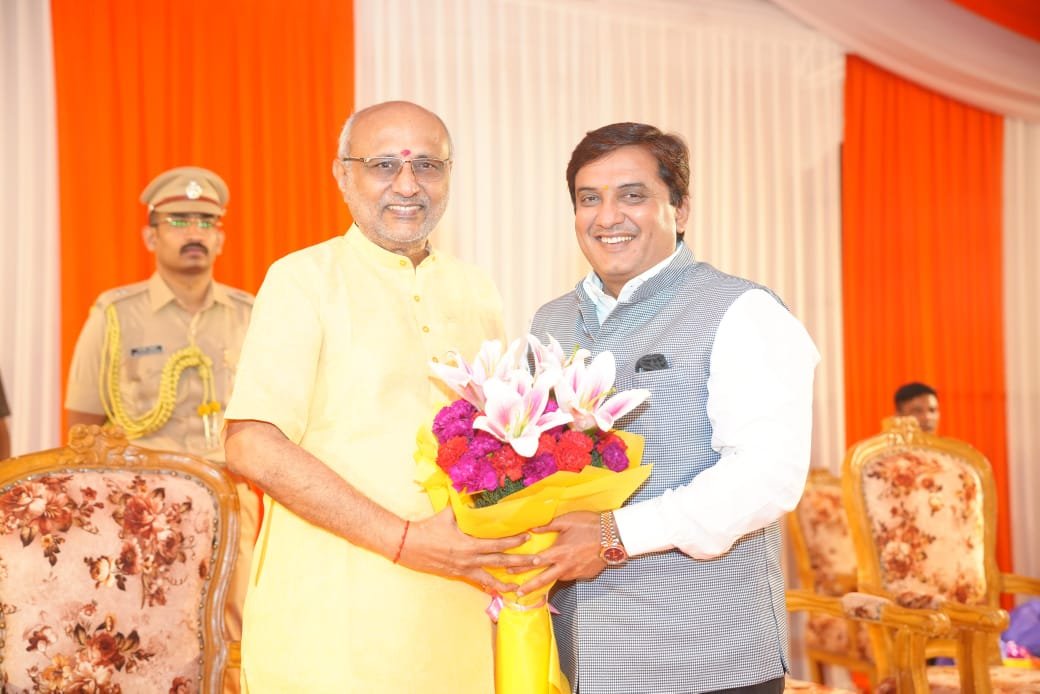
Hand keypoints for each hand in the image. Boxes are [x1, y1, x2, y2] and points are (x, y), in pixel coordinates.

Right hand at [399, 507, 539, 593]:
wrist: (408, 545)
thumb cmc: (428, 528)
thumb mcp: (448, 514)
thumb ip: (464, 507)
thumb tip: (475, 493)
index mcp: (468, 544)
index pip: (497, 544)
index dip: (513, 541)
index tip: (528, 537)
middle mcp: (469, 560)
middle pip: (500, 563)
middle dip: (520, 563)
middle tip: (537, 562)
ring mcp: (463, 569)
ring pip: (490, 578)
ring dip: (506, 582)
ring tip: (520, 586)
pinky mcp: (457, 575)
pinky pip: (477, 582)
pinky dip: (489, 586)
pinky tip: (498, 591)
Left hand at [515, 511, 604, 596]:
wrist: (614, 536)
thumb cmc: (590, 525)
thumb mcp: (567, 520)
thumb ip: (548, 526)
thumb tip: (532, 529)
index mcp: (558, 552)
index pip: (535, 562)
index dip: (521, 567)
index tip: (510, 571)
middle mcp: (565, 566)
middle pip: (543, 579)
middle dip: (529, 587)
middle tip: (518, 593)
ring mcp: (576, 572)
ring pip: (558, 578)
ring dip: (548, 579)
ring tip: (540, 580)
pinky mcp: (585, 575)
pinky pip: (571, 576)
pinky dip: (565, 574)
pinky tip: (564, 569)